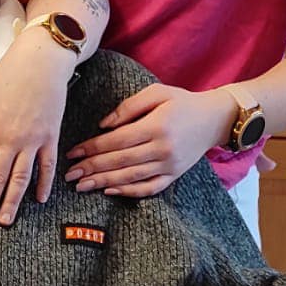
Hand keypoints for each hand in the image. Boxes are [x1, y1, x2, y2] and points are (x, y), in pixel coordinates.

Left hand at [0, 29, 73, 228]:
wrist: (43, 60)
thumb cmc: (10, 74)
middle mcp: (10, 139)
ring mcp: (33, 140)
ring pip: (21, 178)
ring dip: (12, 202)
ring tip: (6, 220)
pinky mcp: (51, 137)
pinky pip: (47, 166)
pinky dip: (44, 184)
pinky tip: (39, 199)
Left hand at [64, 84, 234, 197]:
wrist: (215, 119)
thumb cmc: (182, 102)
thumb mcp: (157, 92)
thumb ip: (128, 107)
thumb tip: (103, 126)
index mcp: (156, 126)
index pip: (117, 141)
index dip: (92, 148)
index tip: (73, 152)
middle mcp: (162, 149)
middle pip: (120, 162)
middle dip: (92, 169)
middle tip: (69, 174)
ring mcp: (169, 166)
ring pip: (131, 178)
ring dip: (103, 183)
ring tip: (81, 186)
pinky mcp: (174, 176)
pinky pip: (149, 188)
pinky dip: (129, 192)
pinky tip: (110, 191)